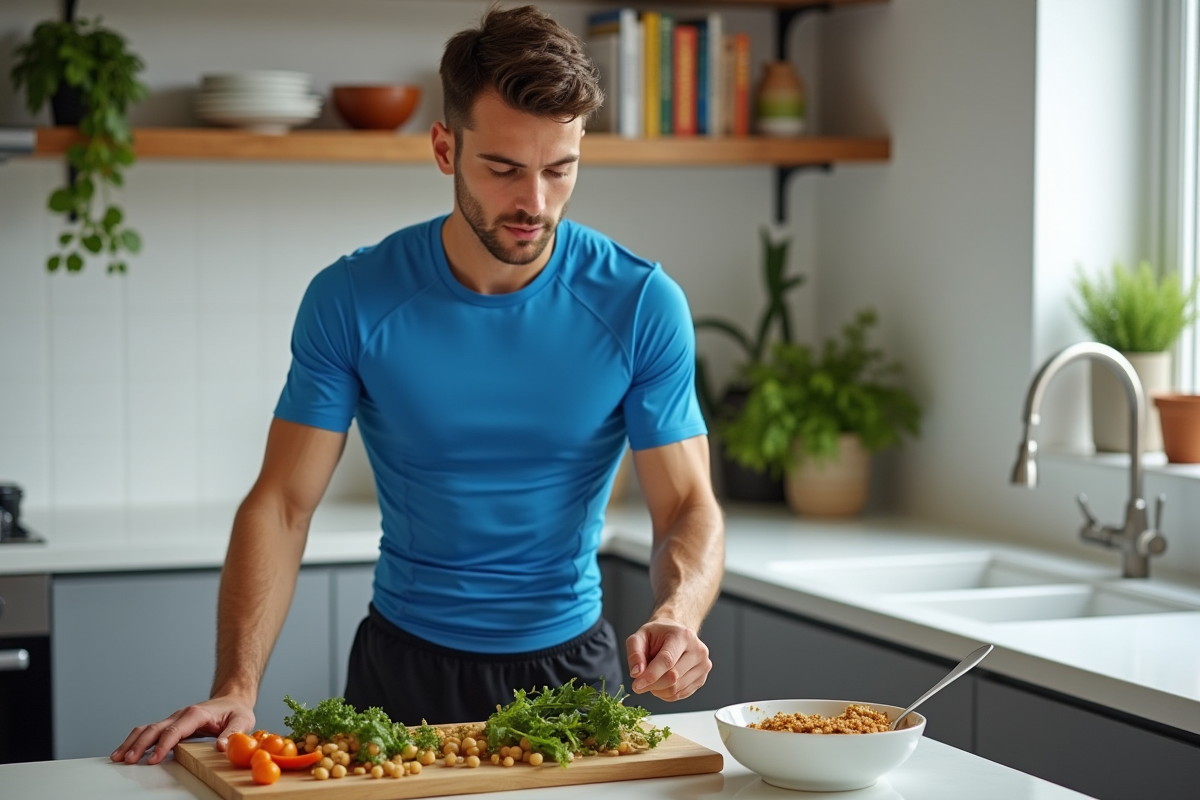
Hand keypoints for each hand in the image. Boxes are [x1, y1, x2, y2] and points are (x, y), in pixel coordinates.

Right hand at [110, 695, 255, 764]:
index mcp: (196, 714)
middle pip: (155, 729)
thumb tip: (221, 746)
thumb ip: (232, 733)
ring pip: (148, 729)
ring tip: (119, 757)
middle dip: (140, 745)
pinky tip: (127, 751)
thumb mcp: (242, 720)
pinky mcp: (172, 724)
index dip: (163, 745)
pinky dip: (136, 740)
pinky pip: (151, 732)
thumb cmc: (236, 711)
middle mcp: (182, 714)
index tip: (154, 759)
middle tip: (128, 760)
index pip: (175, 730)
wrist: (233, 699)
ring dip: (133, 742)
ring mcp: (175, 719)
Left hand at [625, 619, 710, 701]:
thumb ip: (635, 652)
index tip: (636, 685)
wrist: (676, 634)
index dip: (651, 675)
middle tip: (639, 683)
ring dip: (657, 690)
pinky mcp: (702, 679)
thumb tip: (636, 673)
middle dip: (651, 684)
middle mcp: (697, 650)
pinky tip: (661, 683)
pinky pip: (680, 694)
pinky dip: (665, 694)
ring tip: (651, 679)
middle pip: (672, 677)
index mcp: (683, 636)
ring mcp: (703, 666)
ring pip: (676, 689)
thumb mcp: (640, 636)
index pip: (667, 660)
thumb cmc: (658, 634)